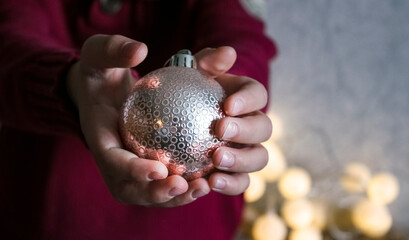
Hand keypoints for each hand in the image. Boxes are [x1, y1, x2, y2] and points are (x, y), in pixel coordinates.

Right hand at [67, 35, 210, 206]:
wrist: (99, 93)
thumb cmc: (100, 74)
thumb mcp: (98, 55)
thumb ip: (113, 50)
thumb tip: (140, 50)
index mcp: (99, 137)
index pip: (112, 160)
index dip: (132, 170)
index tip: (159, 169)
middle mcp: (113, 160)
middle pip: (131, 189)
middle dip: (155, 193)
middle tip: (182, 185)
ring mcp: (128, 168)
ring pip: (149, 193)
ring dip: (174, 197)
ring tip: (202, 188)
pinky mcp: (145, 167)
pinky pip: (163, 185)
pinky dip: (183, 188)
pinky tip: (209, 179)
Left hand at [195, 47, 271, 194]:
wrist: (171, 118)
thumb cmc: (183, 92)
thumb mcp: (190, 72)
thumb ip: (208, 62)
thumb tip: (228, 53)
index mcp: (245, 98)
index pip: (257, 95)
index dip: (248, 100)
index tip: (228, 105)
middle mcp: (252, 125)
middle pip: (264, 129)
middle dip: (246, 130)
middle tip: (221, 130)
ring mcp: (246, 151)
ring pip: (259, 158)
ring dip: (241, 161)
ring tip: (216, 160)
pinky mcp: (235, 174)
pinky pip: (241, 183)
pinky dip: (231, 184)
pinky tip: (210, 183)